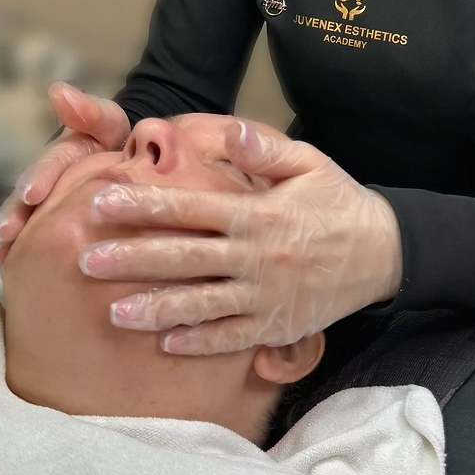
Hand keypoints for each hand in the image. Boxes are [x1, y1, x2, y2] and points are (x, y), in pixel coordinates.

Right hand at [0, 83, 130, 262]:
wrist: (136, 167)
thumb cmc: (121, 143)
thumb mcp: (111, 124)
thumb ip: (89, 111)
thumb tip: (57, 89)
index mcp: (61, 157)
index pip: (49, 166)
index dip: (38, 178)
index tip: (30, 194)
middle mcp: (45, 182)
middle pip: (24, 199)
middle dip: (14, 214)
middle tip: (6, 232)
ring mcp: (45, 208)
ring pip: (23, 223)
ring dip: (10, 237)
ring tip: (0, 253)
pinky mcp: (49, 231)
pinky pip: (34, 244)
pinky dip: (20, 255)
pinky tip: (7, 266)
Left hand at [79, 121, 403, 354]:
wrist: (387, 252)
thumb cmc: (339, 202)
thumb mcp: (310, 162)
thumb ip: (263, 149)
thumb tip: (226, 131)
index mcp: (259, 213)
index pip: (191, 207)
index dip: (145, 203)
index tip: (103, 200)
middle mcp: (258, 256)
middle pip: (185, 258)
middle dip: (133, 259)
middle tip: (87, 260)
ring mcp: (267, 295)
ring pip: (202, 304)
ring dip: (157, 308)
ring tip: (114, 312)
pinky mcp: (278, 326)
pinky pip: (234, 337)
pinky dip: (201, 342)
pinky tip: (166, 343)